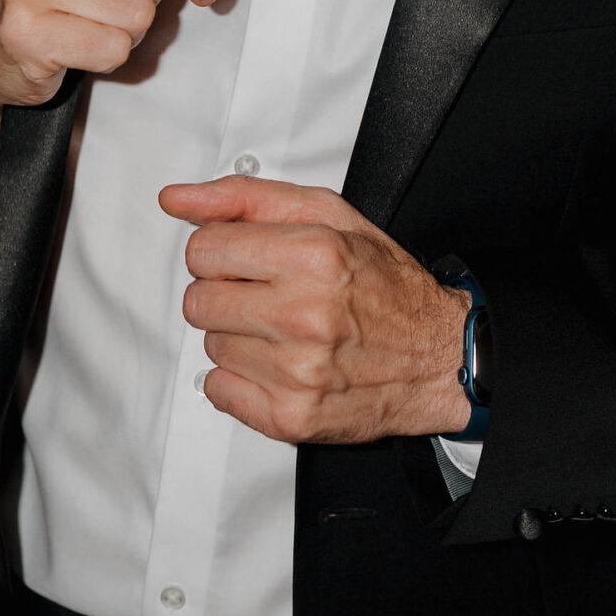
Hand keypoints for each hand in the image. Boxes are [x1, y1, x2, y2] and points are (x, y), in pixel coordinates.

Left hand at [160, 175, 473, 444]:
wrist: (437, 358)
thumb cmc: (385, 286)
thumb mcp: (328, 216)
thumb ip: (245, 199)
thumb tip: (178, 199)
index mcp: (315, 256)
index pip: (204, 249)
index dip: (221, 252)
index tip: (245, 259)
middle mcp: (305, 315)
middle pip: (198, 301)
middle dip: (224, 294)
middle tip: (264, 295)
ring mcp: (297, 372)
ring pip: (210, 345)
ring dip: (237, 335)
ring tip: (281, 330)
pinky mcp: (292, 417)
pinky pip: (218, 390)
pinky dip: (238, 378)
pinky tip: (275, 363)